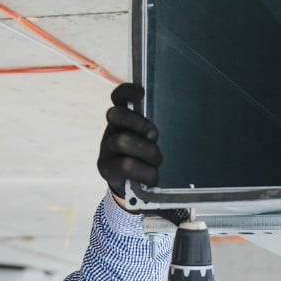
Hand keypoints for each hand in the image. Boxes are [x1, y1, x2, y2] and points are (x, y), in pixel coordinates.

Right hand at [97, 83, 161, 206]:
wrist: (132, 189)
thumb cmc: (147, 159)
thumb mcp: (151, 141)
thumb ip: (153, 130)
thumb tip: (174, 119)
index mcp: (123, 119)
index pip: (118, 97)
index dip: (128, 91)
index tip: (142, 93)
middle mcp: (111, 131)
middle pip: (115, 115)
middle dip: (139, 123)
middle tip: (154, 136)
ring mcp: (106, 150)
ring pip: (121, 141)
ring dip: (146, 151)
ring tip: (156, 161)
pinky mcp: (106, 169)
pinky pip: (125, 165)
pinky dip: (144, 172)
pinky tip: (152, 177)